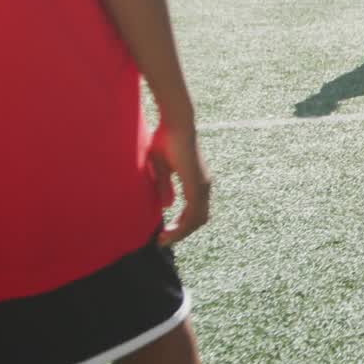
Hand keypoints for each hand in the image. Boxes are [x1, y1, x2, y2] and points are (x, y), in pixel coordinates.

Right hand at [148, 121, 211, 246]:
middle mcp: (203, 185)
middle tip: (163, 241)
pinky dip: (183, 224)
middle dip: (181, 233)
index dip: (181, 226)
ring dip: (181, 232)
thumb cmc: (166, 139)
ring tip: (164, 239)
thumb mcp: (160, 168)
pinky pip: (194, 211)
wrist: (176, 122)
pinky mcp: (196, 182)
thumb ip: (164, 186)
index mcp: (197, 182)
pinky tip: (169, 230)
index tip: (164, 235)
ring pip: (198, 218)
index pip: (195, 213)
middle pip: (199, 219)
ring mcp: (202, 184)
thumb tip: (167, 206)